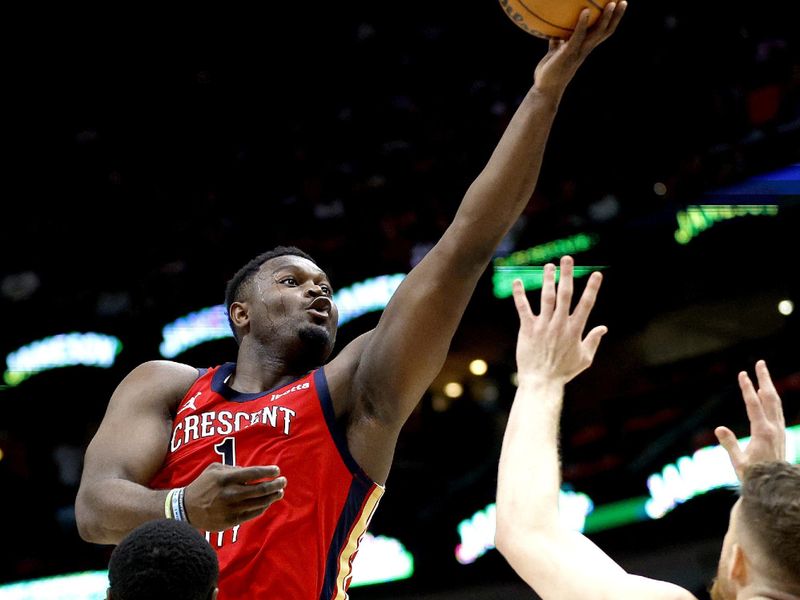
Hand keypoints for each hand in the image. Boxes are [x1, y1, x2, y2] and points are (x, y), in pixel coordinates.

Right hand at [183, 463, 286, 530]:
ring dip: (272, 497)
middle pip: (260, 489)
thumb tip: (252, 472)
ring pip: (259, 503)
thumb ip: (234, 468)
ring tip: (279, 492)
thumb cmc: (203, 485)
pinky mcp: (231, 521)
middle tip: (283, 481)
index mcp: (226, 478)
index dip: (268, 471)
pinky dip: (262, 507)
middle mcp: (230, 493)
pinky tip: (267, 503)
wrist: (187, 509)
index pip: (253, 473)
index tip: (277, 470)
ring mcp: (231, 508)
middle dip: (276, 484)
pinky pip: (252, 514)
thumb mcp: (215, 470)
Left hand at [513, 256, 606, 385]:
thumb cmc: (564, 371)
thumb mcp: (585, 358)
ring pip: (546, 297)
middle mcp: (560, 324)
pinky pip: (523, 308)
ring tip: (548, 265)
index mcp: (575, 330)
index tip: (597, 273)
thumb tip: (604, 327)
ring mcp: (544, 325)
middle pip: (565, 294)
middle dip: (567, 275)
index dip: (592, 288)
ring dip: (547, 279)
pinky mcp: (528, 328)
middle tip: (567, 258)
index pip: (586, 304)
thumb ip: (594, 340)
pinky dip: (519, 294)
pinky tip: (517, 280)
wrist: (541, 381)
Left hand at [533, 2, 626, 97]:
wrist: (545, 89)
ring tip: (611, 4)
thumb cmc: (549, 71)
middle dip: (616, 17)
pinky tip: (585, 11)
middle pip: (605, 32)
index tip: (619, 6)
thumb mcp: (555, 53)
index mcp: (584, 48)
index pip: (602, 33)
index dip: (611, 21)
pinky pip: (577, 36)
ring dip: (605, 18)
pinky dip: (582, 23)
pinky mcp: (568, 53)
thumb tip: (554, 31)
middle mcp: (584, 50)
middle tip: (623, 1)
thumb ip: (557, 42)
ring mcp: (578, 52)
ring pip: (597, 33)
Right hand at [714, 360, 785, 480]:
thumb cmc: (753, 476)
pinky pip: (777, 410)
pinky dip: (772, 399)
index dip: (747, 388)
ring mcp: (779, 430)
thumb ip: (729, 444)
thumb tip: (719, 428)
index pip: (754, 404)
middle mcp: (774, 428)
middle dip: (764, 379)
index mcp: (762, 432)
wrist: (775, 487)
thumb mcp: (738, 462)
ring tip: (763, 374)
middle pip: (770, 398)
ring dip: (769, 386)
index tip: (742, 374)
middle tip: (760, 363)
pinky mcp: (780, 433)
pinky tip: (768, 395)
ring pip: (776, 403)